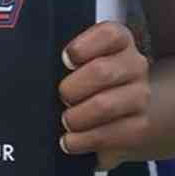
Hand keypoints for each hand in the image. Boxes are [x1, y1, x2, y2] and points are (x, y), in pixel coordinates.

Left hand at [57, 22, 149, 171]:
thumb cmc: (86, 83)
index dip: (82, 47)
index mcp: (119, 42)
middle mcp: (135, 66)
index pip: (109, 34)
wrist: (119, 114)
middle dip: (73, 88)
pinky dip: (83, 141)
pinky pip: (109, 135)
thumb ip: (65, 60)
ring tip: (67, 121)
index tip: (65, 60)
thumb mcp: (78, 64)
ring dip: (77, 117)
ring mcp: (140, 96)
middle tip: (62, 97)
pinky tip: (71, 141)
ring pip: (105, 105)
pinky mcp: (139, 126)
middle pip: (102, 71)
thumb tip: (34, 67)